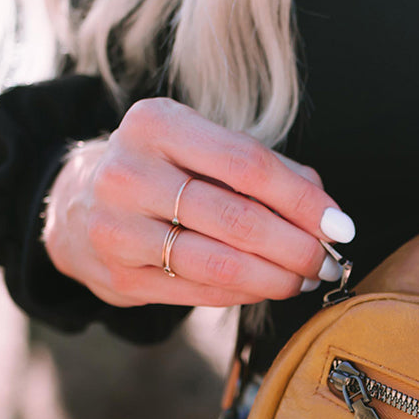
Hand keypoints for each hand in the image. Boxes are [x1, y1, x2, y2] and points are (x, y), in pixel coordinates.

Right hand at [42, 97, 354, 307]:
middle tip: (328, 261)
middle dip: (296, 246)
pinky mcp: (119, 276)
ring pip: (219, 263)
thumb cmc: (163, 171)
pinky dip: (245, 294)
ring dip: (275, 278)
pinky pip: (200, 292)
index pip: (247, 164)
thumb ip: (268, 169)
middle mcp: (128, 172)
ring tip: (304, 279)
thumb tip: (328, 213)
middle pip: (237, 218)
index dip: (302, 199)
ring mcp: (117, 228)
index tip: (339, 224)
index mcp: (155, 124)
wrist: (78, 204)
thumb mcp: (201, 145)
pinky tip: (267, 288)